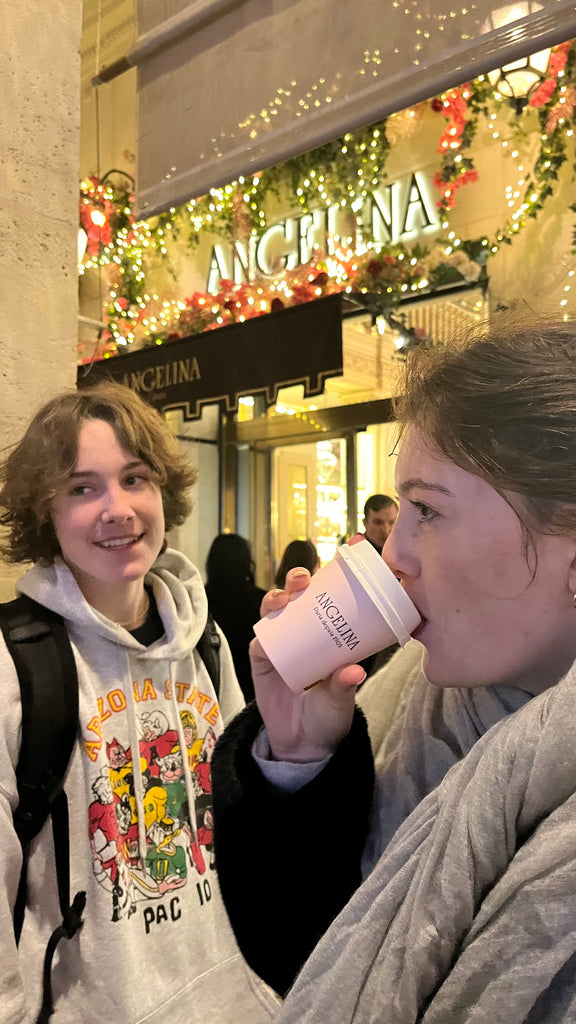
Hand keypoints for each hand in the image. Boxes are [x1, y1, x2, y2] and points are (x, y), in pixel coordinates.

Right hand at [250, 568, 364, 762]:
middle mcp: (306, 633)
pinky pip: (261, 637)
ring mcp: (282, 643)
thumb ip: (343, 687)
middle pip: (302, 596)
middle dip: (301, 579)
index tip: (354, 546)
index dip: (341, 572)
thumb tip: (353, 671)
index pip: (337, 597)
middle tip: (305, 578)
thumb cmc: (328, 717)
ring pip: (277, 609)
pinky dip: (265, 624)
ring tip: (288, 595)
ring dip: (280, 595)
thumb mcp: (340, 703)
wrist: (302, 746)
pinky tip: (271, 617)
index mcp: (332, 637)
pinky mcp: (263, 658)